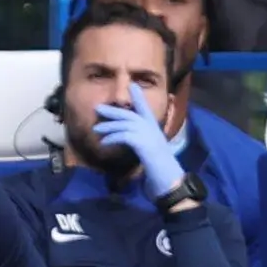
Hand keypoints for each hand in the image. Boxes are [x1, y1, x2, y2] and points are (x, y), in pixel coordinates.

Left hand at [94, 83, 187, 205]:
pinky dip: (113, 138)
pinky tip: (103, 143)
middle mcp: (153, 129)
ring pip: (125, 124)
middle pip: (130, 114)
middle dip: (113, 110)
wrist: (170, 182)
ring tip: (96, 128)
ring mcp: (149, 135)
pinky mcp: (144, 144)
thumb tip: (131, 141)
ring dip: (108, 125)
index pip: (145, 109)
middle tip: (97, 107)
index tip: (132, 84)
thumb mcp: (151, 154)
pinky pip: (124, 136)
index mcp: (155, 129)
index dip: (138, 97)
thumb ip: (142, 145)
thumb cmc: (161, 172)